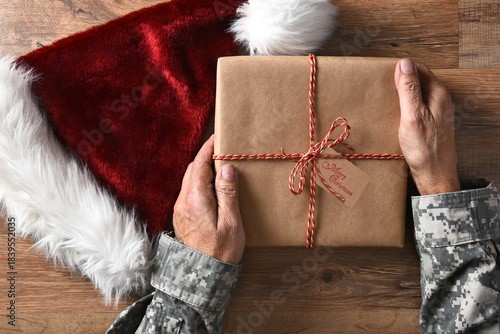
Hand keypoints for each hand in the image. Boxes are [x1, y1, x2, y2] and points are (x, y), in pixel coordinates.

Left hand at [172, 135, 244, 264]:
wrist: (201, 278)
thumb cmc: (220, 252)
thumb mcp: (231, 223)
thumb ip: (228, 193)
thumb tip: (226, 168)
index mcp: (195, 200)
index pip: (199, 165)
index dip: (208, 149)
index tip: (218, 138)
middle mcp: (183, 202)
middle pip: (192, 170)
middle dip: (205, 157)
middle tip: (222, 151)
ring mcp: (180, 210)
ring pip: (189, 180)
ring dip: (202, 170)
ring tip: (220, 167)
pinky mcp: (181, 217)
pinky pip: (189, 192)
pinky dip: (200, 183)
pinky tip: (213, 188)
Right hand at [394, 58, 460, 194]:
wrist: (435, 175)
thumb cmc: (424, 149)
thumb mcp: (412, 116)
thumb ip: (409, 89)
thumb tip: (404, 64)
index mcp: (438, 95)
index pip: (420, 69)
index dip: (403, 69)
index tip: (386, 74)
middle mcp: (441, 101)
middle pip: (420, 80)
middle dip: (402, 80)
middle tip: (384, 86)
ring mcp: (437, 113)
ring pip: (418, 94)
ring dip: (403, 94)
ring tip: (388, 99)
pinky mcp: (432, 124)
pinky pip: (418, 107)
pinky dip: (406, 106)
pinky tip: (396, 114)